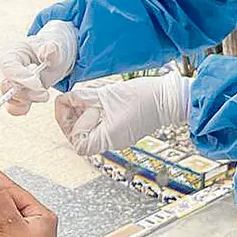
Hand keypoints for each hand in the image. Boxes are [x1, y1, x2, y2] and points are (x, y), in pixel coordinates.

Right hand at [0, 20, 78, 115]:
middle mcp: (5, 73)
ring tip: (43, 92)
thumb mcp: (54, 47)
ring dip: (29, 100)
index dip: (21, 78)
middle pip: (7, 87)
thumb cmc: (49, 51)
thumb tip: (48, 51)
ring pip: (11, 100)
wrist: (51, 59)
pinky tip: (38, 98)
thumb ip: (52, 49)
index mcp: (10, 56)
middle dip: (27, 92)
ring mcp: (8, 87)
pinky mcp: (15, 99)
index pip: (8, 68)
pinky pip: (15, 109)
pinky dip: (25, 108)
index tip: (38, 84)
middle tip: (45, 93)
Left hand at [55, 71, 192, 155]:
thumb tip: (66, 98)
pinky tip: (93, 100)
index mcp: (107, 138)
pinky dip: (92, 113)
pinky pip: (99, 126)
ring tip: (81, 97)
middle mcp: (110, 141)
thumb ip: (85, 98)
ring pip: (89, 131)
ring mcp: (115, 136)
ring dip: (81, 114)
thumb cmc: (144, 97)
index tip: (68, 104)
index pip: (77, 142)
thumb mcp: (108, 94)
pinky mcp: (120, 128)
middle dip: (71, 119)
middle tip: (70, 101)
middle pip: (80, 138)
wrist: (169, 98)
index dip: (67, 124)